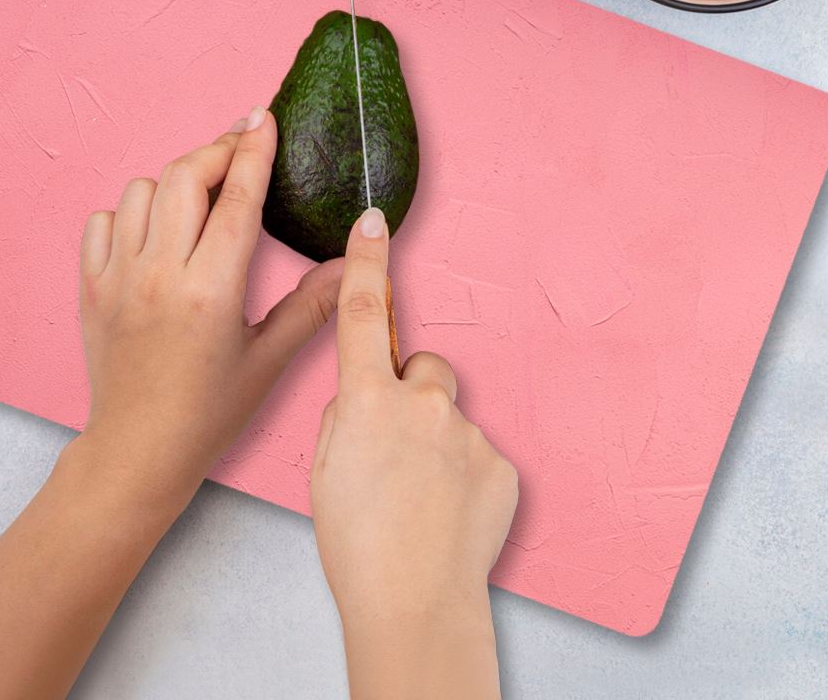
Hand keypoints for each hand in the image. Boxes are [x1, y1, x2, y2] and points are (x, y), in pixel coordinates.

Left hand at [73, 106, 343, 519]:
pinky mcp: (91, 288)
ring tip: (200, 199)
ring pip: (141, 190)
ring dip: (174, 182)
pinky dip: (129, 213)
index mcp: (211, 292)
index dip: (253, 151)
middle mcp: (160, 275)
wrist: (137, 452)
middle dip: (217, 150)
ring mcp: (118, 279)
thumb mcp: (269, 361)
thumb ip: (313, 306)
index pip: (237, 200)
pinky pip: (102, 222)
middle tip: (241, 148)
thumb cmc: (208, 413)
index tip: (262, 118)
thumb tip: (355, 264)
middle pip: (185, 177)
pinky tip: (154, 232)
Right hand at [310, 207, 517, 698]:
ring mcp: (467, 431)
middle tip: (398, 450)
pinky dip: (465, 475)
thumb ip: (347, 416)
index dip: (367, 262)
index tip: (374, 222)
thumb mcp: (326, 469)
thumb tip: (369, 398)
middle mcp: (422, 403)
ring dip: (438, 440)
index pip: (363, 313)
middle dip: (411, 393)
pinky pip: (479, 452)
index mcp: (368, 401)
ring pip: (451, 415)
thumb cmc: (359, 546)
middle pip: (423, 368)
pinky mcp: (501, 463)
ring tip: (423, 497)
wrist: (414, 605)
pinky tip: (449, 514)